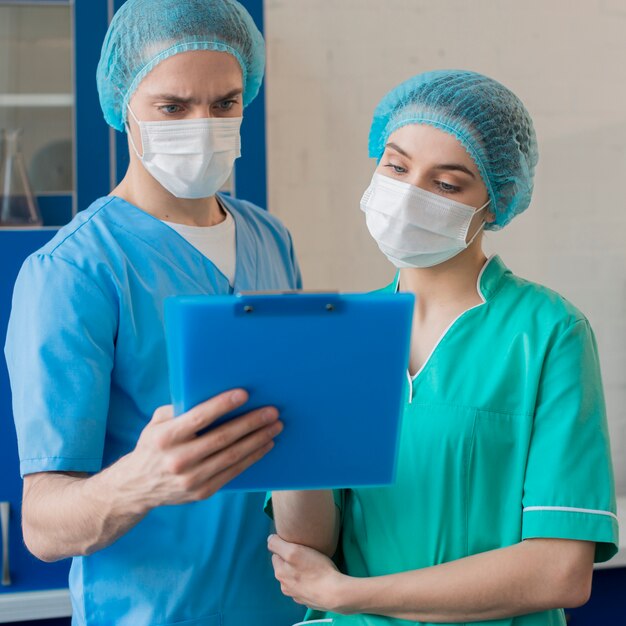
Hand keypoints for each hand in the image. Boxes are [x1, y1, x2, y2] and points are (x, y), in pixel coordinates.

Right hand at [116, 389, 281, 509]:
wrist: (136, 487)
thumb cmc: (153, 445)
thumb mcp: (156, 423)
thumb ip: (179, 409)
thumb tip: (210, 390)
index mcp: (165, 437)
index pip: (199, 418)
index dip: (222, 405)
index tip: (244, 394)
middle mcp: (177, 459)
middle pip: (222, 438)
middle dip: (251, 423)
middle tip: (272, 411)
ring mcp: (191, 479)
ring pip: (232, 456)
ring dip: (258, 439)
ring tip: (275, 426)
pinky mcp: (202, 492)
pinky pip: (233, 472)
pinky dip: (252, 457)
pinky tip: (265, 445)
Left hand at [268, 533, 348, 612]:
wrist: (334, 593)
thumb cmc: (316, 569)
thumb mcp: (294, 551)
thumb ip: (277, 544)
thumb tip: (269, 539)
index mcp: (280, 573)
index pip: (276, 554)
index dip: (285, 548)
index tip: (296, 546)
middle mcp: (285, 586)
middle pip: (284, 567)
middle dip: (291, 561)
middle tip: (305, 555)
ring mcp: (296, 595)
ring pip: (294, 578)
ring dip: (299, 572)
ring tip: (312, 567)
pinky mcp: (308, 601)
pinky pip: (304, 587)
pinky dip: (307, 583)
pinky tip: (316, 579)